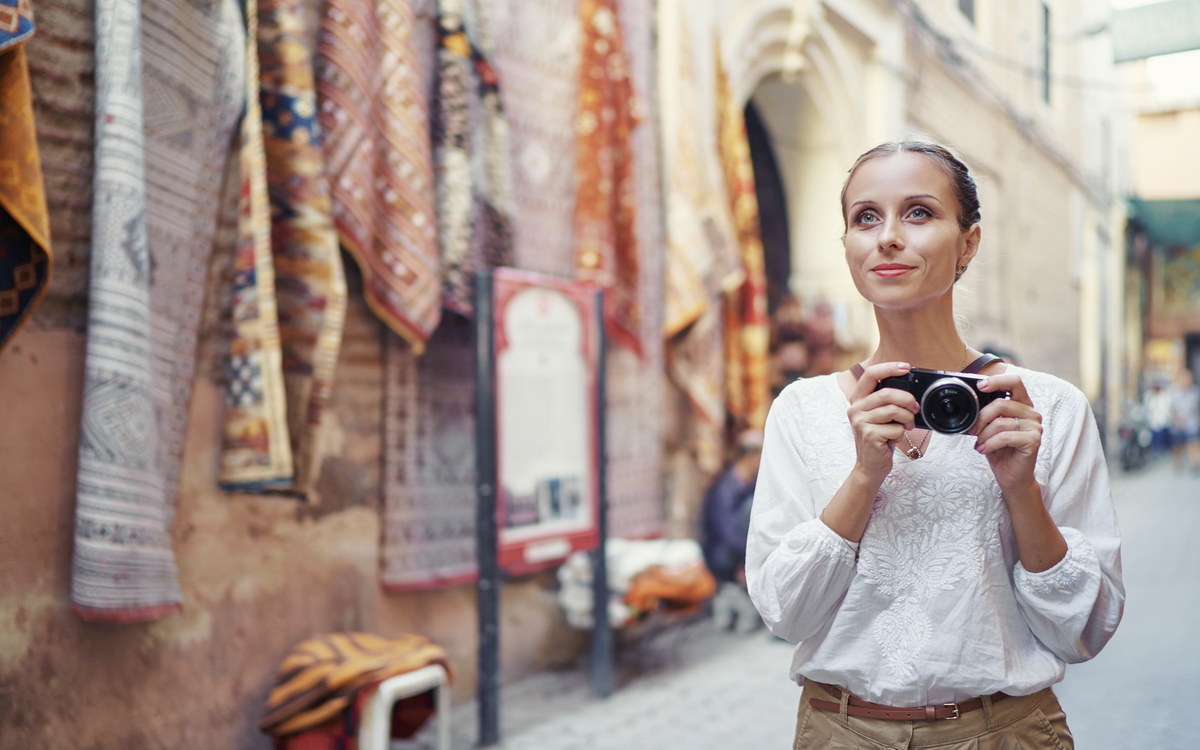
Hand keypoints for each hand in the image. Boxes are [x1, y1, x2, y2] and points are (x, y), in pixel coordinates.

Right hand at [847, 362, 918, 488]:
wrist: (870, 466)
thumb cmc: (880, 439)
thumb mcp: (881, 416)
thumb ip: (888, 401)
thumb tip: (911, 390)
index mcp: (858, 400)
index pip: (870, 375)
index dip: (889, 368)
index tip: (906, 367)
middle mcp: (855, 409)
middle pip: (887, 393)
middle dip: (907, 399)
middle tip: (915, 408)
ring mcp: (860, 422)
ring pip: (894, 410)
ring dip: (907, 419)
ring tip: (906, 426)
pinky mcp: (869, 435)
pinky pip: (896, 428)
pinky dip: (901, 434)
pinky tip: (895, 438)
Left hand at [971, 373, 1042, 494]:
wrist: (1012, 477)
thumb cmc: (1000, 451)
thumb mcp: (990, 429)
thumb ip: (987, 414)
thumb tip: (971, 403)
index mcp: (1022, 405)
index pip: (1014, 382)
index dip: (997, 381)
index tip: (980, 386)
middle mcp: (1031, 413)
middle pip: (1001, 403)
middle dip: (980, 418)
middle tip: (972, 431)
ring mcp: (1035, 427)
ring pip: (1000, 422)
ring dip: (983, 435)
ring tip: (979, 444)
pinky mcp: (1034, 440)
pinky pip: (1004, 437)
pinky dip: (989, 444)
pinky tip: (983, 450)